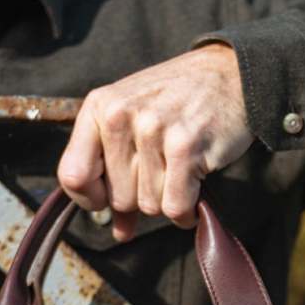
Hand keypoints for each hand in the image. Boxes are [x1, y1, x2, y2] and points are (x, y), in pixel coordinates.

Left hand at [57, 43, 252, 240]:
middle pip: (118, 198)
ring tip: (181, 172)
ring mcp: (152, 129)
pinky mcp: (184, 146)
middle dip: (142, 197)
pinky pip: (175, 207)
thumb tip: (118, 231)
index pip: (73, 175)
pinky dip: (186, 212)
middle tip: (162, 172)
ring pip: (149, 205)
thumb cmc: (178, 101)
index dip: (90, 199)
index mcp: (99, 106)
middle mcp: (119, 115)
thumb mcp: (134, 121)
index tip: (107, 198)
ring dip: (168, 200)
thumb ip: (115, 172)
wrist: (231, 74)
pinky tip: (195, 194)